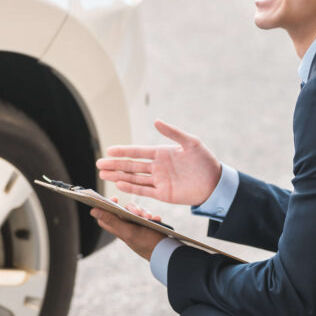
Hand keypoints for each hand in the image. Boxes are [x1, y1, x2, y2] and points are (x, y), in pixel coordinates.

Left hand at [91, 198, 165, 260]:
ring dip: (144, 212)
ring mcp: (137, 227)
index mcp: (118, 229)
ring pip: (136, 212)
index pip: (105, 217)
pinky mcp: (147, 226)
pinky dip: (152, 216)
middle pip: (122, 211)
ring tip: (150, 218)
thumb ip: (112, 220)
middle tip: (139, 212)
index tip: (114, 199)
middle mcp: (125, 228)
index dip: (105, 207)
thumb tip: (93, 211)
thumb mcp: (128, 231)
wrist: (166, 252)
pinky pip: (147, 216)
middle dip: (132, 208)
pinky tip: (157, 219)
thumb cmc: (146, 244)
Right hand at [96, 119, 221, 205]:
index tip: (109, 150)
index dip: (123, 151)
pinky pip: (144, 190)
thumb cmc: (205, 161)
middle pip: (131, 166)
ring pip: (134, 178)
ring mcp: (159, 181)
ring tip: (103, 175)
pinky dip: (131, 188)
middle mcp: (157, 167)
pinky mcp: (163, 194)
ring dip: (118, 176)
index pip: (138, 152)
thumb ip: (172, 132)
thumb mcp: (191, 142)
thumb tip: (156, 121)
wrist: (216, 183)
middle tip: (99, 164)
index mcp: (161, 153)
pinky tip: (119, 185)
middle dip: (115, 165)